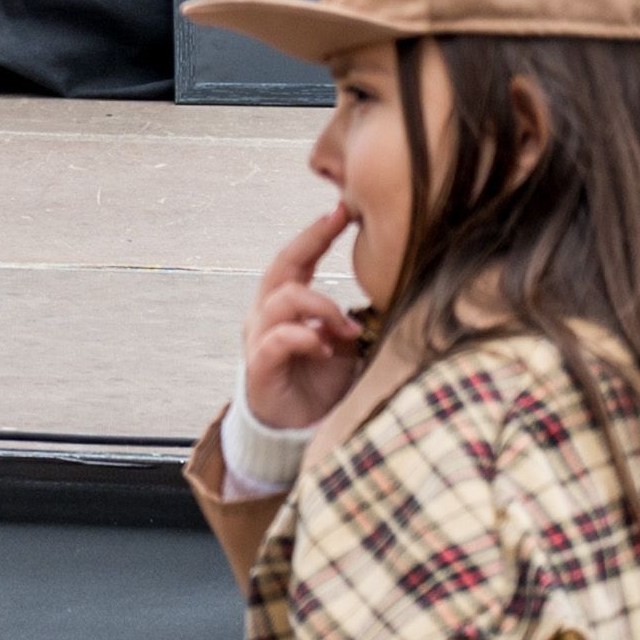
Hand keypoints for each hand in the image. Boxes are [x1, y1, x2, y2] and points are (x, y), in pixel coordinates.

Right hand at [242, 202, 364, 435]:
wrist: (295, 430)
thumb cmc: (319, 385)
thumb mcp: (344, 348)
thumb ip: (350, 321)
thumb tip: (380, 298)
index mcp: (285, 307)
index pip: (297, 261)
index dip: (316, 234)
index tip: (341, 210)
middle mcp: (266, 315)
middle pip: (281, 268)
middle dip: (309, 241)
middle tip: (336, 221)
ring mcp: (259, 338)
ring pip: (282, 299)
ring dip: (320, 306)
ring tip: (345, 328)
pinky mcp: (259, 366)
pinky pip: (277, 339)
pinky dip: (303, 337)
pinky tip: (325, 347)